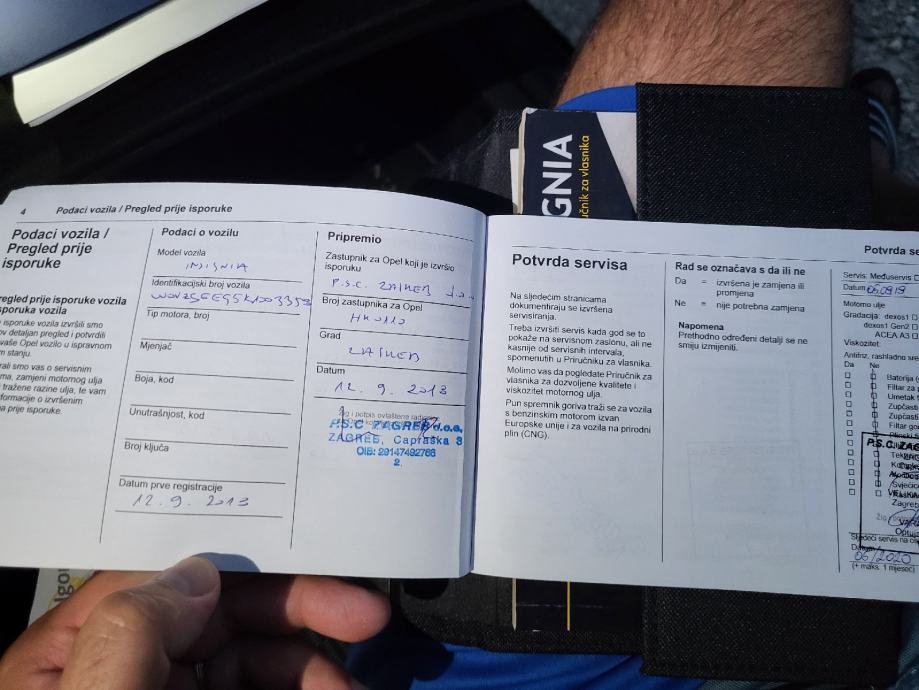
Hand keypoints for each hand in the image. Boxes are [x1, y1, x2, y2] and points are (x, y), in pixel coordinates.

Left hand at [0, 557, 389, 688]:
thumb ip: (131, 635)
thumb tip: (193, 572)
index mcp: (77, 656)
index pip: (165, 579)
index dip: (245, 564)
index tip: (315, 571)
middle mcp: (125, 673)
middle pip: (222, 613)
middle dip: (299, 611)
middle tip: (364, 617)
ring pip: (253, 658)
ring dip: (310, 668)